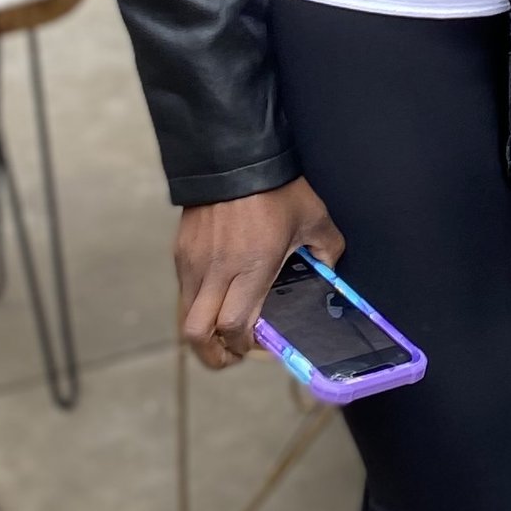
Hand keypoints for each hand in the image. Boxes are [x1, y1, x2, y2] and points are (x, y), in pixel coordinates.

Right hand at [174, 177, 343, 371]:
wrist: (232, 155)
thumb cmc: (276, 187)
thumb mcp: (314, 217)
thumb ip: (328, 249)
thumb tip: (329, 269)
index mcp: (251, 267)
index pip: (235, 327)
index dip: (246, 347)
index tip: (261, 345)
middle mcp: (217, 271)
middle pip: (197, 334)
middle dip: (214, 355)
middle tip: (232, 354)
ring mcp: (193, 262)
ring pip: (185, 316)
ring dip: (203, 332)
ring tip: (223, 332)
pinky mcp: (180, 252)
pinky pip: (184, 291)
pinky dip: (198, 304)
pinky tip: (218, 295)